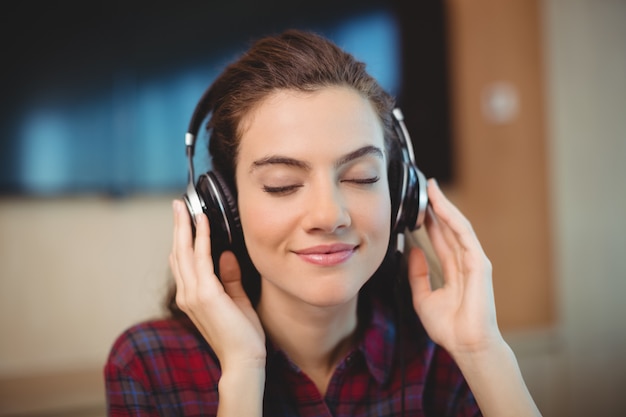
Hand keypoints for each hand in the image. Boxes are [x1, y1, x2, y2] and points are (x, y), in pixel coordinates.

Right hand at [169, 200, 265, 370]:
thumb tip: (227, 255)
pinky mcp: (205, 294)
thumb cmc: (242, 335)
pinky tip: (203, 223)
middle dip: (178, 227)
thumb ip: (230, 278)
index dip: (182, 240)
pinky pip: (201, 258)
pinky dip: (201, 238)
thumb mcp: (237, 300)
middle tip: (178, 204)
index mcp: (192, 297)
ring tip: (184, 207)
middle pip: (178, 253)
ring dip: (184, 227)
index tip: (184, 221)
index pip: (183, 262)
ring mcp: (193, 294)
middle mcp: (187, 294)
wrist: (243, 359)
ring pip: (185, 252)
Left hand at [407, 179, 501, 355]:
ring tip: (431, 188)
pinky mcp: (479, 264)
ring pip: (457, 227)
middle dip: (437, 207)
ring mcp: (474, 262)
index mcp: (454, 270)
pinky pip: (464, 235)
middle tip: (424, 186)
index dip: (430, 221)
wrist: (466, 345)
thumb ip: (418, 274)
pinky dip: (453, 219)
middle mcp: (465, 262)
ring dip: (444, 207)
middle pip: (449, 228)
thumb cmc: (449, 327)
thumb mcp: (423, 297)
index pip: (440, 239)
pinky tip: (441, 206)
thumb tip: (413, 250)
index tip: (417, 205)